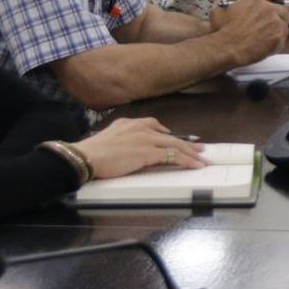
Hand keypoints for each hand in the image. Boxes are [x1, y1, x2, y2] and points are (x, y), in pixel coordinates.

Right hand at [73, 117, 209, 178]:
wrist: (87, 157)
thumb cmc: (92, 153)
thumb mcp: (109, 139)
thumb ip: (122, 140)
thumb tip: (129, 150)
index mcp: (129, 123)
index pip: (154, 125)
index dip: (167, 133)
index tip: (174, 137)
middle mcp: (140, 128)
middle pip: (170, 136)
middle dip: (186, 143)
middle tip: (199, 148)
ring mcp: (146, 139)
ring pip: (175, 145)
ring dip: (191, 153)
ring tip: (202, 159)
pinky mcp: (148, 152)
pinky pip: (173, 156)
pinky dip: (187, 161)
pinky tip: (194, 165)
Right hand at [211, 0, 288, 60]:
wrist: (227, 48)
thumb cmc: (222, 29)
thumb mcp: (223, 5)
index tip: (272, 3)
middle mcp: (268, 9)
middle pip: (284, 9)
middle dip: (280, 17)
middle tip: (271, 25)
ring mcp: (275, 23)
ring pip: (285, 26)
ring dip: (278, 31)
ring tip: (265, 38)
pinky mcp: (279, 37)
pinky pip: (283, 39)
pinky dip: (276, 43)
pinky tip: (265, 46)